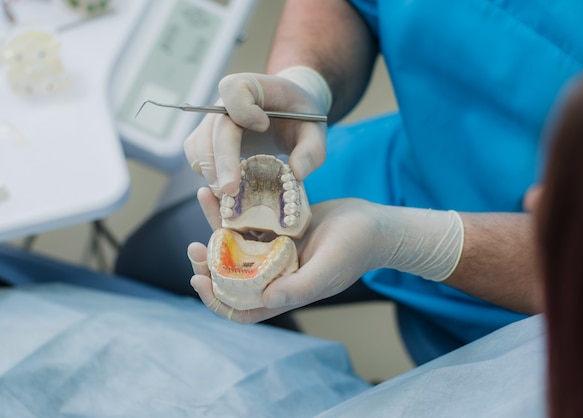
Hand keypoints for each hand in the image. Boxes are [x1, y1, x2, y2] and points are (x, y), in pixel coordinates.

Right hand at [183, 67, 331, 196]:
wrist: (291, 113)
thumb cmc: (302, 118)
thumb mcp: (316, 130)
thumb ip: (312, 150)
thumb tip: (296, 173)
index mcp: (253, 86)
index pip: (234, 90)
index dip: (244, 109)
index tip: (263, 126)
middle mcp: (226, 102)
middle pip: (214, 128)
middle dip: (221, 160)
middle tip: (231, 190)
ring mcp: (214, 121)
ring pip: (199, 145)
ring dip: (210, 171)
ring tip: (228, 196)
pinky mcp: (208, 139)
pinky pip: (196, 156)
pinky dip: (206, 173)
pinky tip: (225, 190)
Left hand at [187, 197, 384, 323]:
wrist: (374, 223)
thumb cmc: (355, 249)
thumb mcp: (328, 268)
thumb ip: (300, 287)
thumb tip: (266, 298)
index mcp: (282, 292)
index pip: (240, 308)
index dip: (216, 300)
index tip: (199, 279)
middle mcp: (273, 273)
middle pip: (229, 276)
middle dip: (208, 264)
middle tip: (194, 248)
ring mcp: (274, 250)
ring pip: (235, 243)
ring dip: (215, 227)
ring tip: (204, 199)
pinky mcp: (278, 227)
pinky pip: (250, 220)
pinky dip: (234, 208)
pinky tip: (222, 190)